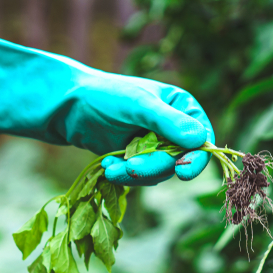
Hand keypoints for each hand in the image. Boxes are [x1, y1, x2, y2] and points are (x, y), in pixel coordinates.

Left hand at [85, 76, 215, 185]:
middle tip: (130, 167)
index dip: (196, 158)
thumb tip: (200, 140)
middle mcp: (174, 129)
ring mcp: (156, 146)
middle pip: (179, 161)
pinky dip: (124, 175)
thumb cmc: (106, 95)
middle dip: (153, 167)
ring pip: (159, 173)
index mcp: (183, 108)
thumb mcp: (138, 104)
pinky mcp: (138, 159)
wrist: (71, 105)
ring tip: (111, 167)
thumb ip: (167, 121)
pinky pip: (141, 177)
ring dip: (136, 174)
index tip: (182, 172)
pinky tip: (107, 165)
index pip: (202, 139)